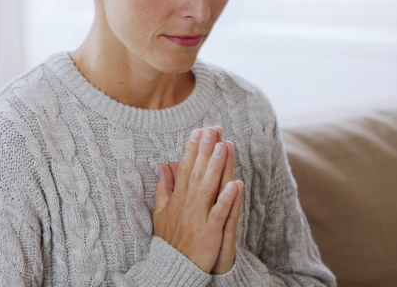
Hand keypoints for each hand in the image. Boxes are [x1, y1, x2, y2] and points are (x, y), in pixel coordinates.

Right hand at [153, 127, 242, 272]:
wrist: (174, 267)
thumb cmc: (170, 240)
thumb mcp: (161, 212)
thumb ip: (163, 188)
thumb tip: (164, 166)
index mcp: (177, 199)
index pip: (185, 168)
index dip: (193, 149)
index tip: (199, 131)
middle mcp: (187, 205)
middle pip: (197, 173)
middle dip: (206, 151)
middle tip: (213, 130)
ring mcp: (199, 218)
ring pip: (209, 188)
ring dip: (217, 167)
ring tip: (224, 147)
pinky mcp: (211, 232)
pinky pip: (220, 213)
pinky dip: (227, 199)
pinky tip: (236, 183)